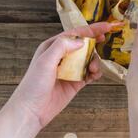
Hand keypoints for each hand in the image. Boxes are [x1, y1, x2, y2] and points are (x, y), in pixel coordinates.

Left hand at [0, 22, 120, 137]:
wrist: (32, 111)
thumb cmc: (33, 85)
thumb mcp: (45, 61)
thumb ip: (62, 46)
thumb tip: (81, 41)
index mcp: (53, 47)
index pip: (75, 34)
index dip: (91, 29)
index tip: (106, 26)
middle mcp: (63, 57)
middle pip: (84, 45)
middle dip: (95, 42)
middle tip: (105, 39)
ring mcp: (70, 69)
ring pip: (90, 59)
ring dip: (95, 62)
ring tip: (93, 69)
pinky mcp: (76, 82)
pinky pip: (90, 74)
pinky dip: (96, 73)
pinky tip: (95, 75)